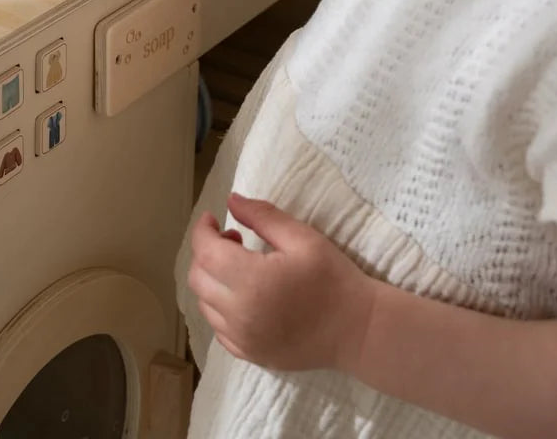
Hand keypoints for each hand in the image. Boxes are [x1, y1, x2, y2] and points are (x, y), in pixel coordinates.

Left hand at [187, 193, 376, 372]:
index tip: (212, 218)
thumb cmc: (333, 278)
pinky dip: (220, 308)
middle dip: (207, 253)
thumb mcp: (302, 237)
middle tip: (234, 239)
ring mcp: (243, 340)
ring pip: (205, 305)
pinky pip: (219, 329)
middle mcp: (240, 315)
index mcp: (252, 282)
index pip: (206, 252)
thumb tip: (231, 200)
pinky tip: (244, 296)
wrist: (358, 331)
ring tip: (240, 267)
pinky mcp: (250, 355)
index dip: (203, 231)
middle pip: (198, 278)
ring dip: (212, 280)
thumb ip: (263, 216)